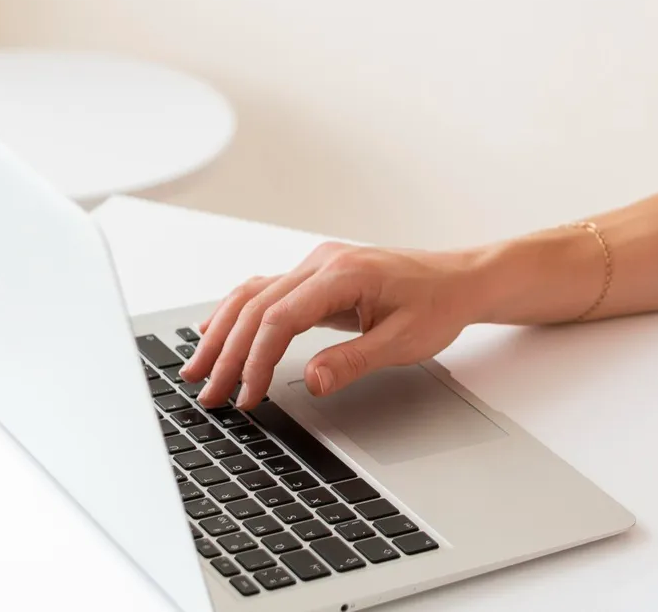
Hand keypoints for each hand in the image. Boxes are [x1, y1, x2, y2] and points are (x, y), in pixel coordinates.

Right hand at [179, 242, 481, 410]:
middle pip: (256, 306)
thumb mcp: (403, 342)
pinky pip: (267, 292)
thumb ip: (354, 361)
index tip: (246, 395)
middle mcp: (322, 262)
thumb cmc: (438, 305)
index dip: (256, 360)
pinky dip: (238, 314)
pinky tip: (215, 332)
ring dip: (223, 331)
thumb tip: (312, 381)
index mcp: (343, 274)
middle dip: (227, 353)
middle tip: (207, 393)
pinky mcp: (318, 275)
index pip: (279, 318)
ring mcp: (318, 265)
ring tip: (197, 368)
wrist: (460, 280)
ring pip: (253, 295)